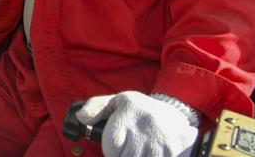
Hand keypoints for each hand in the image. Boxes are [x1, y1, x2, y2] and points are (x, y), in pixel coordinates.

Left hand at [76, 91, 197, 156]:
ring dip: (134, 156)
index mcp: (129, 111)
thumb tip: (80, 117)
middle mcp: (143, 128)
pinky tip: (148, 152)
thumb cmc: (140, 111)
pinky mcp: (170, 154)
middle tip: (129, 144)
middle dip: (123, 153)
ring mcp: (157, 145)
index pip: (110, 147)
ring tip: (139, 147)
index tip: (119, 140)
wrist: (174, 118)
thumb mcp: (118, 102)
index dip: (112, 148)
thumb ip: (96, 108)